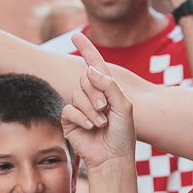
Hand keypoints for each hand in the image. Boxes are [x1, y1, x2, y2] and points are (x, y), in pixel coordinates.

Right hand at [61, 33, 136, 168]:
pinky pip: (69, 109)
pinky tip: (91, 127)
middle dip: (96, 94)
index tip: (76, 35)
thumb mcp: (124, 106)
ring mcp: (80, 107)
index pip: (95, 64)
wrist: (113, 158)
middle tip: (106, 110)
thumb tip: (89, 69)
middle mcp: (92, 96)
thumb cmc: (123, 134)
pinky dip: (81, 117)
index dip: (87, 49)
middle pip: (84, 79)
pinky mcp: (69, 120)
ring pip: (77, 95)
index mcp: (107, 89)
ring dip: (91, 110)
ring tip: (101, 123)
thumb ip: (109, 85)